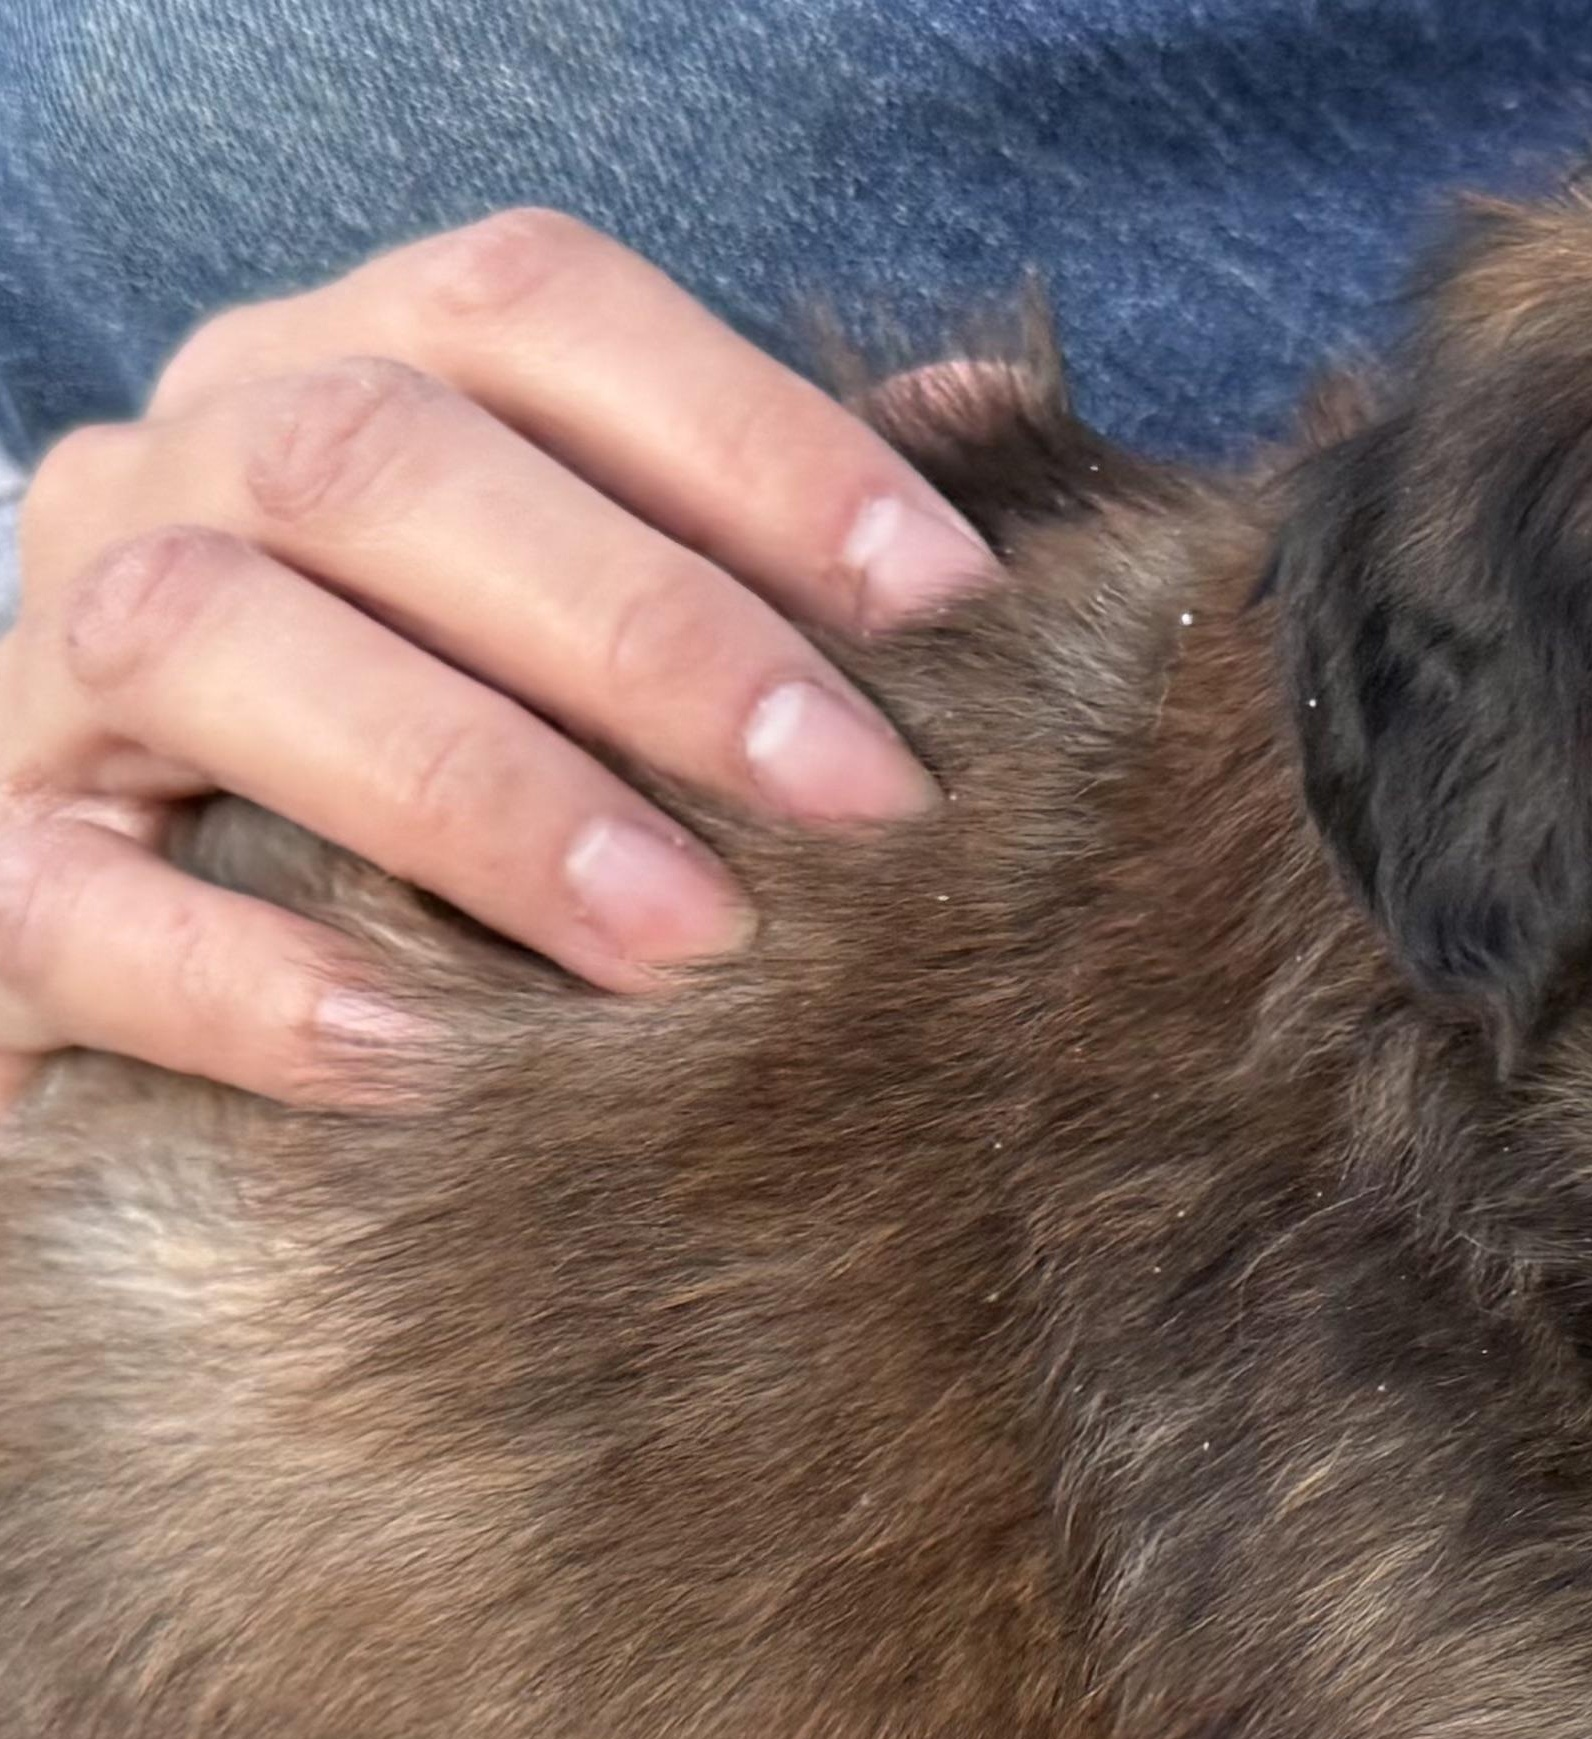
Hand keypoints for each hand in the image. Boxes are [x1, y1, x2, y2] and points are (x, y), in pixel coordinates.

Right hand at [0, 208, 998, 1108]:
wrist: (168, 957)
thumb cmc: (455, 789)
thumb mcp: (584, 638)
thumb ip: (749, 535)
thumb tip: (982, 432)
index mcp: (342, 381)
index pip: (529, 312)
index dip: (751, 437)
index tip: (953, 603)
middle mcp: (176, 481)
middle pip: (378, 464)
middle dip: (650, 632)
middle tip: (863, 804)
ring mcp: (49, 679)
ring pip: (210, 645)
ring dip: (477, 792)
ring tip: (685, 940)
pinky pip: (83, 909)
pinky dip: (261, 986)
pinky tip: (434, 1056)